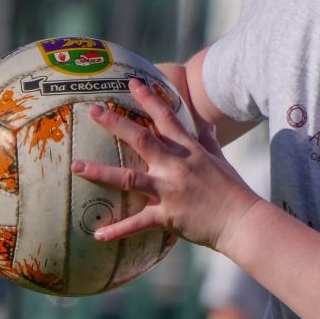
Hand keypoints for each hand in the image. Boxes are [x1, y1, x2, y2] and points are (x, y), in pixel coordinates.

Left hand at [74, 79, 260, 250]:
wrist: (243, 221)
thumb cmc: (234, 191)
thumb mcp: (222, 161)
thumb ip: (210, 142)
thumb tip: (209, 125)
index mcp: (190, 151)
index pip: (167, 119)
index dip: (149, 99)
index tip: (132, 83)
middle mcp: (176, 166)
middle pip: (140, 139)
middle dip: (115, 123)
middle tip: (93, 111)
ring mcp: (170, 190)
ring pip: (128, 178)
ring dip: (99, 171)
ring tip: (76, 166)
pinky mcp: (168, 215)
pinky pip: (137, 223)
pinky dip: (117, 230)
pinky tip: (97, 234)